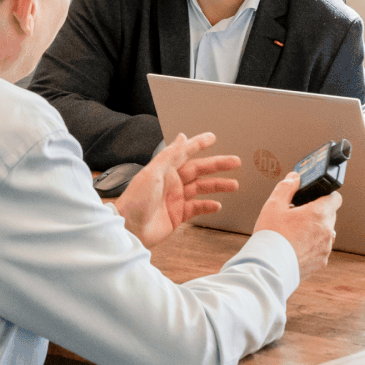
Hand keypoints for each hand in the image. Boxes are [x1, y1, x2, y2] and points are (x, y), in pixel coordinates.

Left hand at [114, 133, 239, 248]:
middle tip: (235, 161)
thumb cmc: (136, 199)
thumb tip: (182, 136)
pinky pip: (196, 208)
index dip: (199, 144)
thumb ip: (170, 154)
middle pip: (199, 170)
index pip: (186, 152)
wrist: (129, 228)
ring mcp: (175, 198)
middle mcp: (171, 182)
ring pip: (201, 189)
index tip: (212, 138)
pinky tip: (218, 205)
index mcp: (164, 169)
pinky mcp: (177, 215)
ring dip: (217, 185)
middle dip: (217, 165)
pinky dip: (208, 206)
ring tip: (234, 184)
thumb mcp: (153, 172)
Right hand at [253, 172, 339, 279]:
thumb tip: (295, 177)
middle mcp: (327, 231)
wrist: (268, 267)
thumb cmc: (270, 236)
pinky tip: (295, 246)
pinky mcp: (321, 262)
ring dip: (315, 230)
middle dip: (317, 212)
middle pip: (330, 215)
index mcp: (318, 214)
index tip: (314, 197)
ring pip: (326, 232)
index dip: (325, 195)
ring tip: (295, 232)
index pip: (335, 198)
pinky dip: (312, 246)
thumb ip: (286, 187)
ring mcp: (325, 248)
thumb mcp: (273, 205)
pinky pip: (321, 248)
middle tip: (298, 214)